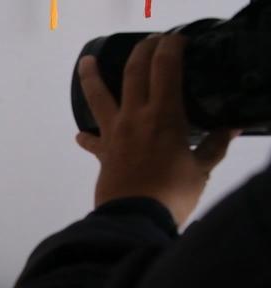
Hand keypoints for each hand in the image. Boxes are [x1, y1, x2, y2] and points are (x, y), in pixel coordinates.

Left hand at [76, 35, 236, 225]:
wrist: (135, 219)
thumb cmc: (172, 194)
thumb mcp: (202, 169)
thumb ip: (215, 145)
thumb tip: (231, 128)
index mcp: (163, 115)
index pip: (165, 68)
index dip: (170, 48)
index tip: (176, 41)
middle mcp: (135, 117)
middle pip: (133, 72)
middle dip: (142, 51)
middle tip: (150, 42)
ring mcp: (114, 133)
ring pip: (98, 96)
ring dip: (91, 76)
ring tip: (86, 62)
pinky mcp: (103, 152)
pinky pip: (91, 140)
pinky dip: (86, 136)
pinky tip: (82, 135)